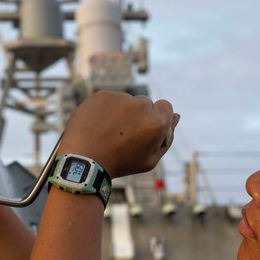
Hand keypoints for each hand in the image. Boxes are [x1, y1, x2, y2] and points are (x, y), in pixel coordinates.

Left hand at [57, 91, 179, 177]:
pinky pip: (109, 100)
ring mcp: (120, 98)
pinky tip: (98, 126)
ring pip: (126, 101)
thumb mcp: (149, 160)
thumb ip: (167, 138)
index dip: (157, 117)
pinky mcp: (103, 95)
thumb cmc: (119, 164)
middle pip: (145, 104)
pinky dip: (105, 109)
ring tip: (108, 133)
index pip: (165, 106)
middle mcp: (141, 106)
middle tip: (123, 135)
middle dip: (138, 115)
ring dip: (121, 112)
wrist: (83, 161)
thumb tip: (176, 117)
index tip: (144, 128)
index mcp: (156, 123)